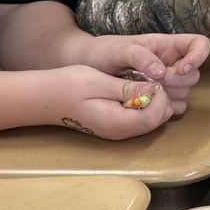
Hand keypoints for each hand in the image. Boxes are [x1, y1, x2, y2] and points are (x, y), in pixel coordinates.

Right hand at [54, 65, 178, 139]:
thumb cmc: (70, 85)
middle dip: (161, 100)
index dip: (161, 98)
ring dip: (155, 101)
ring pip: (151, 120)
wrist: (48, 97)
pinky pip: (140, 118)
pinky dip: (146, 104)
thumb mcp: (99, 81)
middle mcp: (120, 131)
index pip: (153, 118)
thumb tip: (153, 89)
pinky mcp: (116, 125)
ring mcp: (118, 130)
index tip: (153, 80)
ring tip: (143, 80)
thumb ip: (126, 88)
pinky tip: (137, 88)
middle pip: (157, 121)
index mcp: (116, 122)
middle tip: (151, 78)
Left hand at [80, 33, 209, 113]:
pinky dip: (165, 109)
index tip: (182, 69)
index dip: (199, 56)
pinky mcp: (159, 98)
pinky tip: (147, 105)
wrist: (87, 68)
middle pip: (194, 74)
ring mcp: (166, 82)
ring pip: (185, 92)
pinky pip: (174, 107)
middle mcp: (171, 63)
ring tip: (145, 92)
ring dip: (169, 96)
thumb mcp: (118, 49)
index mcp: (166, 46)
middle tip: (154, 83)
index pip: (199, 44)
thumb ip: (140, 56)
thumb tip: (161, 71)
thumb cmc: (103, 51)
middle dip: (178, 81)